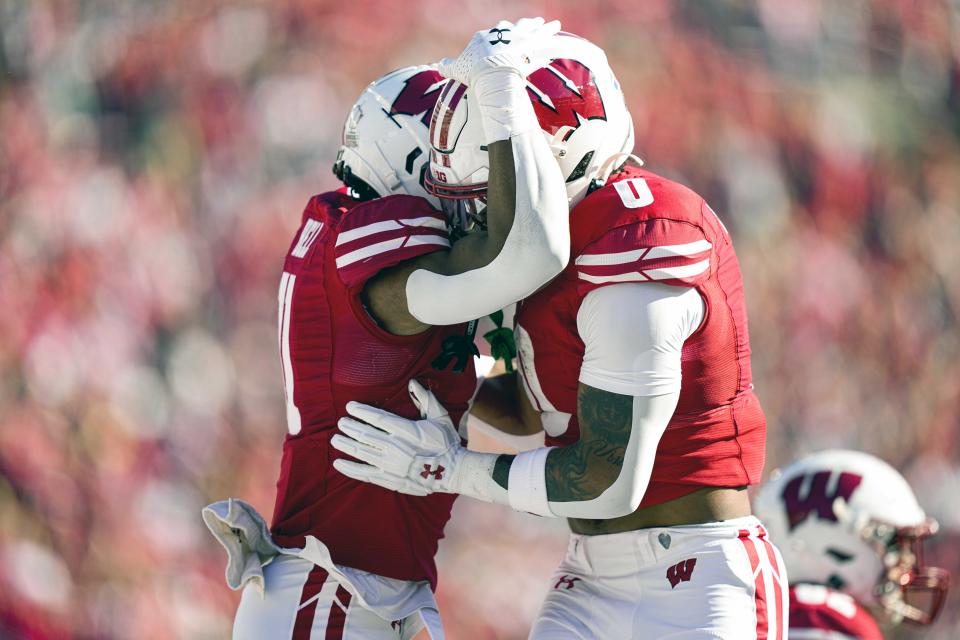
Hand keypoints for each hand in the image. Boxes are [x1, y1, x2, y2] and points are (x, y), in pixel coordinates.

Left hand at [331, 379, 466, 495]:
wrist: (452, 472)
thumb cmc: (446, 442)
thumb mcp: (440, 416)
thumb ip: (426, 399)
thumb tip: (412, 382)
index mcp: (406, 430)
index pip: (378, 418)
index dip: (361, 411)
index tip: (349, 406)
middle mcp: (395, 446)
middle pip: (366, 434)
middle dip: (350, 427)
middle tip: (340, 422)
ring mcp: (391, 464)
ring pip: (362, 452)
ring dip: (346, 445)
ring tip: (335, 439)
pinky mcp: (389, 479)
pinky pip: (364, 473)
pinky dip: (350, 468)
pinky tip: (338, 463)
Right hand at [438, 17, 560, 84]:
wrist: (491, 73)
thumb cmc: (474, 73)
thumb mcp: (457, 70)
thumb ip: (448, 67)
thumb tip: (439, 66)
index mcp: (483, 38)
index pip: (491, 36)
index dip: (496, 39)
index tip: (500, 41)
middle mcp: (501, 33)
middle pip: (511, 27)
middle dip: (519, 27)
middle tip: (528, 25)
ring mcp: (517, 36)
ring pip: (530, 27)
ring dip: (538, 25)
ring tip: (547, 23)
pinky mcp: (532, 42)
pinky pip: (543, 34)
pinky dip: (550, 31)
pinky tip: (557, 28)